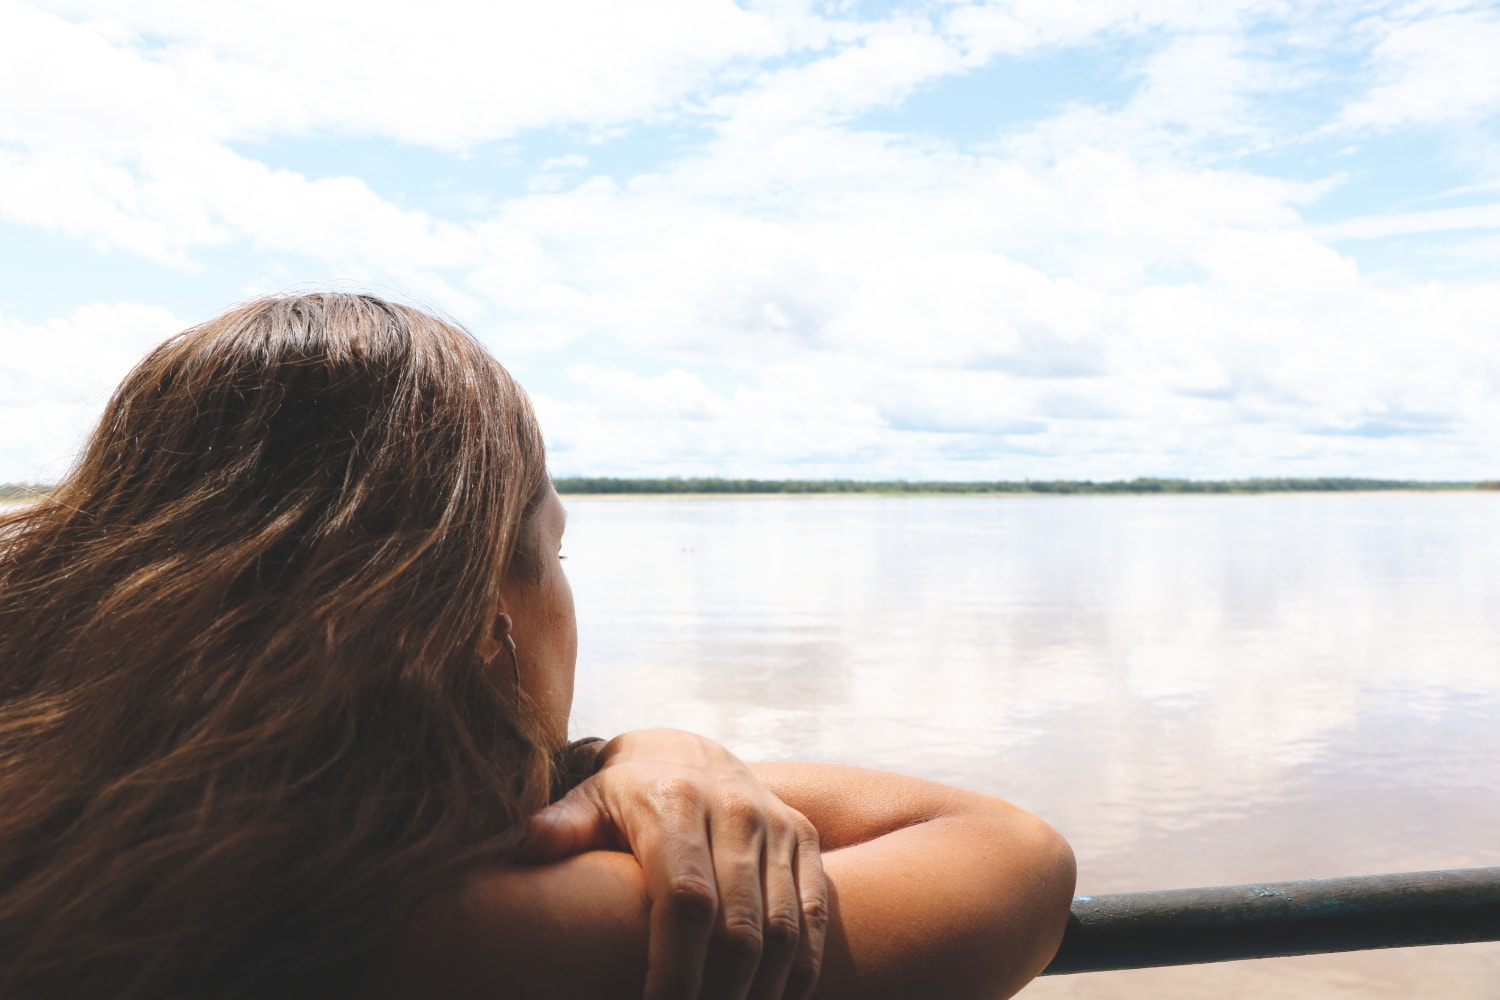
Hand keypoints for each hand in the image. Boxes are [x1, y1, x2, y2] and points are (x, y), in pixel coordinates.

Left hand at [515, 729, 827, 999]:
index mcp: (675, 804)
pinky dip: (801, 970)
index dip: (675, 971)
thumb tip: (519, 845)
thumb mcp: (586, 801)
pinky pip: (814, 916)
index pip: (685, 902)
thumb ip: (558, 826)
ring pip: (783, 931)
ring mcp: (775, 825)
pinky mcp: (803, 838)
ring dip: (760, 994)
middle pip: (739, 929)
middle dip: (717, 997)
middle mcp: (734, 811)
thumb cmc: (623, 794)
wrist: (686, 749)